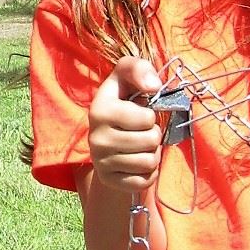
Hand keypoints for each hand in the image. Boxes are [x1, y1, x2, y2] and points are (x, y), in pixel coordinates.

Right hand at [89, 55, 164, 191]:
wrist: (107, 139)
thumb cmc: (124, 103)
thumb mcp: (127, 78)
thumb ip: (138, 69)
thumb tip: (154, 86)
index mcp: (99, 109)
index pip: (146, 118)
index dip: (150, 115)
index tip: (139, 112)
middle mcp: (95, 137)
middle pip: (151, 140)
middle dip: (153, 135)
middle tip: (141, 132)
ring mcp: (100, 161)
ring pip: (149, 162)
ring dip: (152, 154)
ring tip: (140, 146)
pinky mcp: (108, 180)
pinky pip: (144, 181)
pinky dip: (148, 173)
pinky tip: (136, 163)